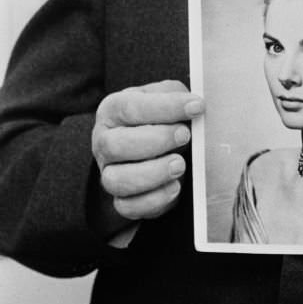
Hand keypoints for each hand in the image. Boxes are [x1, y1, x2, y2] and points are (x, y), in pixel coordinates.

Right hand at [92, 79, 204, 222]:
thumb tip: (195, 107)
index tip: (196, 107)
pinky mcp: (121, 199)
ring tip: (180, 164)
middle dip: (155, 141)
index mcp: (113, 109)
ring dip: (153, 173)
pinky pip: (128, 207)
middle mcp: (104, 141)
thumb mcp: (168, 96)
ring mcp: (109, 172)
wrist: (159, 144)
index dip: (165, 108)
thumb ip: (178, 98)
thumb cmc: (162, 116)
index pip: (130, 107)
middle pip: (115, 145)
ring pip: (116, 180)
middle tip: (185, 136)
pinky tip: (174, 186)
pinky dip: (154, 200)